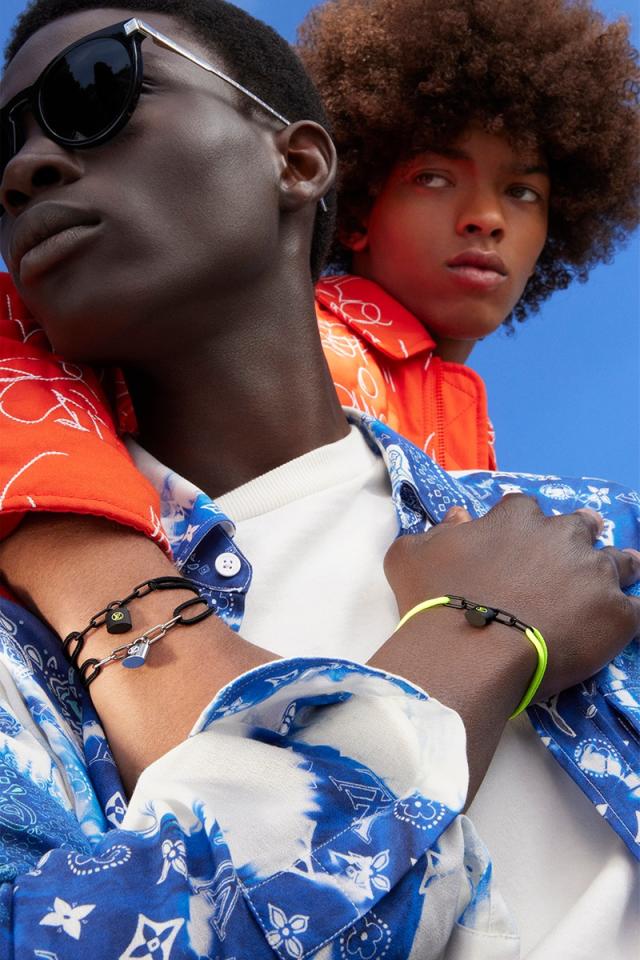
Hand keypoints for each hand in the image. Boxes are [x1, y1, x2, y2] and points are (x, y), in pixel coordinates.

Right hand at [384, 495, 639, 699]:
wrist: (467, 652)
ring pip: (620, 562)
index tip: (516, 547)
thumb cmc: (435, 601)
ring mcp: (594, 574)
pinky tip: (613, 628)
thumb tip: (457, 517)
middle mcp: (561, 536)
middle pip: (582, 526)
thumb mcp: (411, 555)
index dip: (522, 528)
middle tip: (566, 564)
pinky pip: (635, 610)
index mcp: (516, 517)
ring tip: (602, 592)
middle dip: (577, 539)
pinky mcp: (616, 615)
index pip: (526, 509)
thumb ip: (437, 531)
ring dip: (613, 572)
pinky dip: (624, 617)